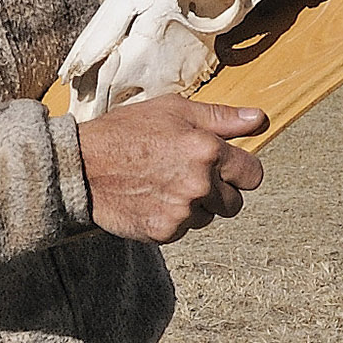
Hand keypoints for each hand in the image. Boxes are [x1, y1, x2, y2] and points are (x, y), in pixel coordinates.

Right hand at [75, 95, 265, 242]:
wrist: (83, 165)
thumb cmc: (127, 130)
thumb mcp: (174, 109)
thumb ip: (221, 118)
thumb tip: (259, 119)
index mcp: (207, 149)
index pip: (253, 174)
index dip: (240, 170)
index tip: (226, 167)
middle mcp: (199, 183)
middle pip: (235, 203)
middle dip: (219, 191)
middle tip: (189, 175)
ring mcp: (182, 211)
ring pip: (209, 217)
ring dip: (196, 206)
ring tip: (166, 184)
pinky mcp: (165, 232)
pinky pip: (184, 230)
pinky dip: (173, 218)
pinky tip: (153, 198)